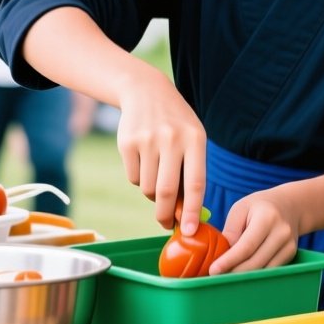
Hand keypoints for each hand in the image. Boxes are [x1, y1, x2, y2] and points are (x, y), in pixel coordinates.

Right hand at [115, 73, 206, 233]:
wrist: (146, 91)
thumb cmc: (177, 125)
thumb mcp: (192, 141)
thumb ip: (191, 175)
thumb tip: (186, 216)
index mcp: (195, 140)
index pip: (196, 183)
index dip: (193, 211)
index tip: (191, 232)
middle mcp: (172, 139)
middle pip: (167, 192)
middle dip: (166, 215)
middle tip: (167, 224)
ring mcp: (148, 140)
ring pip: (147, 188)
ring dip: (152, 193)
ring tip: (157, 174)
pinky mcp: (127, 143)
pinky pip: (132, 178)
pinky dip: (138, 179)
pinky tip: (144, 160)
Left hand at [213, 187, 304, 274]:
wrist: (289, 205)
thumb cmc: (259, 206)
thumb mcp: (240, 209)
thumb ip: (231, 231)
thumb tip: (223, 256)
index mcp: (267, 217)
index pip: (246, 246)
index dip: (229, 261)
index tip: (213, 270)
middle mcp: (282, 233)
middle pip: (255, 262)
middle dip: (233, 272)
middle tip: (215, 276)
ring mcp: (289, 245)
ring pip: (263, 270)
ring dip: (243, 276)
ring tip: (226, 275)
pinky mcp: (291, 254)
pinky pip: (270, 271)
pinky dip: (255, 274)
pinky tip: (242, 272)